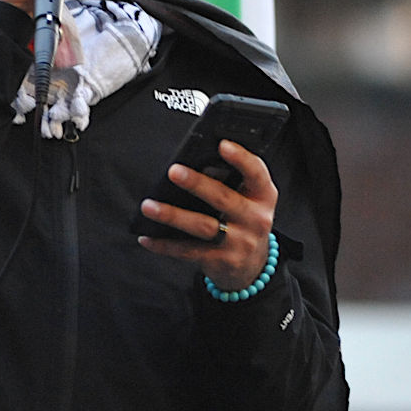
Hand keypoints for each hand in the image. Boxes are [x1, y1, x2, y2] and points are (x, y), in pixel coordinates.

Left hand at [137, 139, 277, 290]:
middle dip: (196, 183)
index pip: (256, 173)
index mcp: (263, 196)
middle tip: (174, 171)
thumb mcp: (249, 200)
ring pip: (202, 226)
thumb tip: (196, 166)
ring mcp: (239, 242)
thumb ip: (231, 181)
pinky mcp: (221, 261)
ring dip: (173, 215)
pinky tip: (147, 238)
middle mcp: (255, 219)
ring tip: (149, 206)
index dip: (241, 158)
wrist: (253, 266)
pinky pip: (188, 251)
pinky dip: (165, 245)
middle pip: (223, 198)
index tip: (222, 144)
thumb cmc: (245, 222)